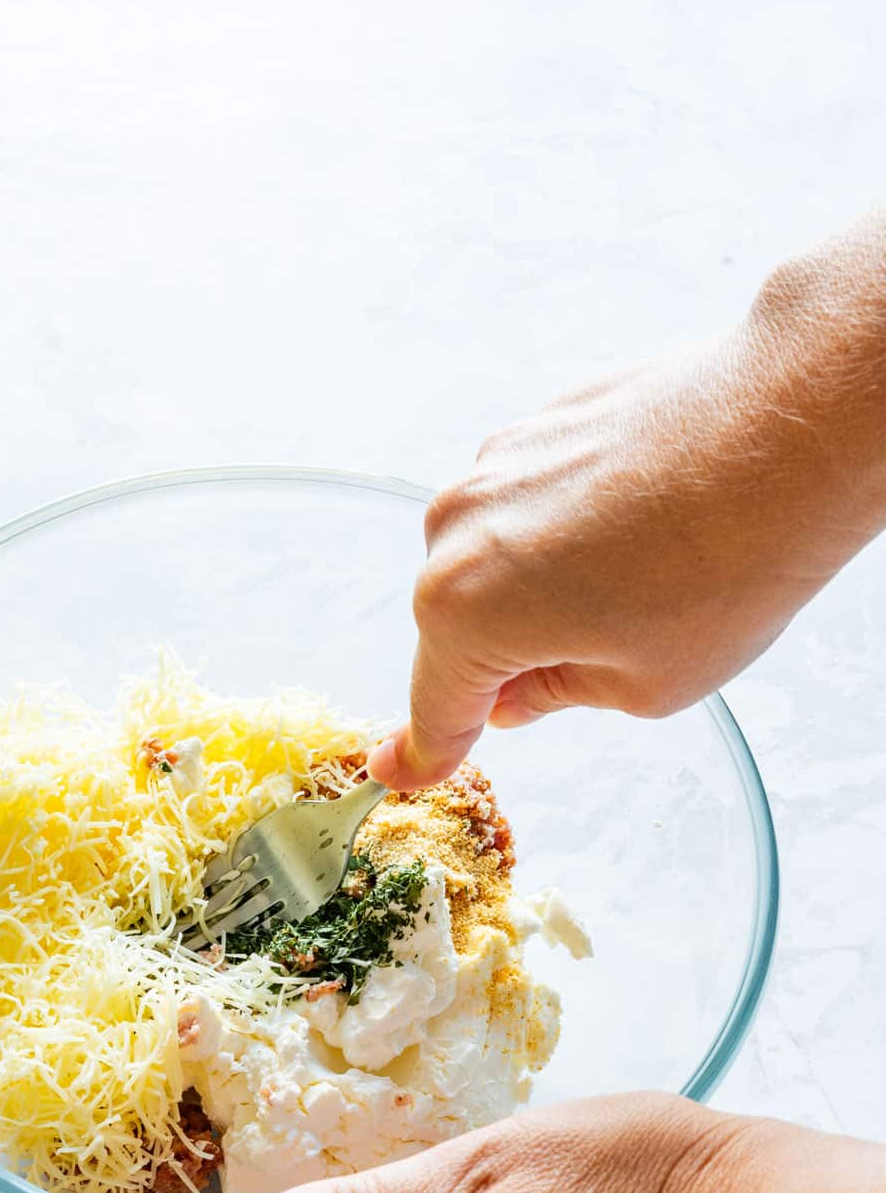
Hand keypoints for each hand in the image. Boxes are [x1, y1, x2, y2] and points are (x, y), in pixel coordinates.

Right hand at [370, 218, 885, 790]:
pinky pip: (531, 502)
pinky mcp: (539, 422)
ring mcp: (494, 465)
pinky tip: (645, 529)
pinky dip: (568, 527)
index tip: (401, 770)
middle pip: (458, 625)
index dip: (427, 751)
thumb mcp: (645, 685)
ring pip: (493, 557)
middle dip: (506, 657)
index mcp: (465, 613)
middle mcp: (456, 531)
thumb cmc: (724, 565)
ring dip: (541, 585)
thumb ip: (559, 695)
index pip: (435, 707)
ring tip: (642, 586)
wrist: (791, 424)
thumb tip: (521, 693)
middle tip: (594, 666)